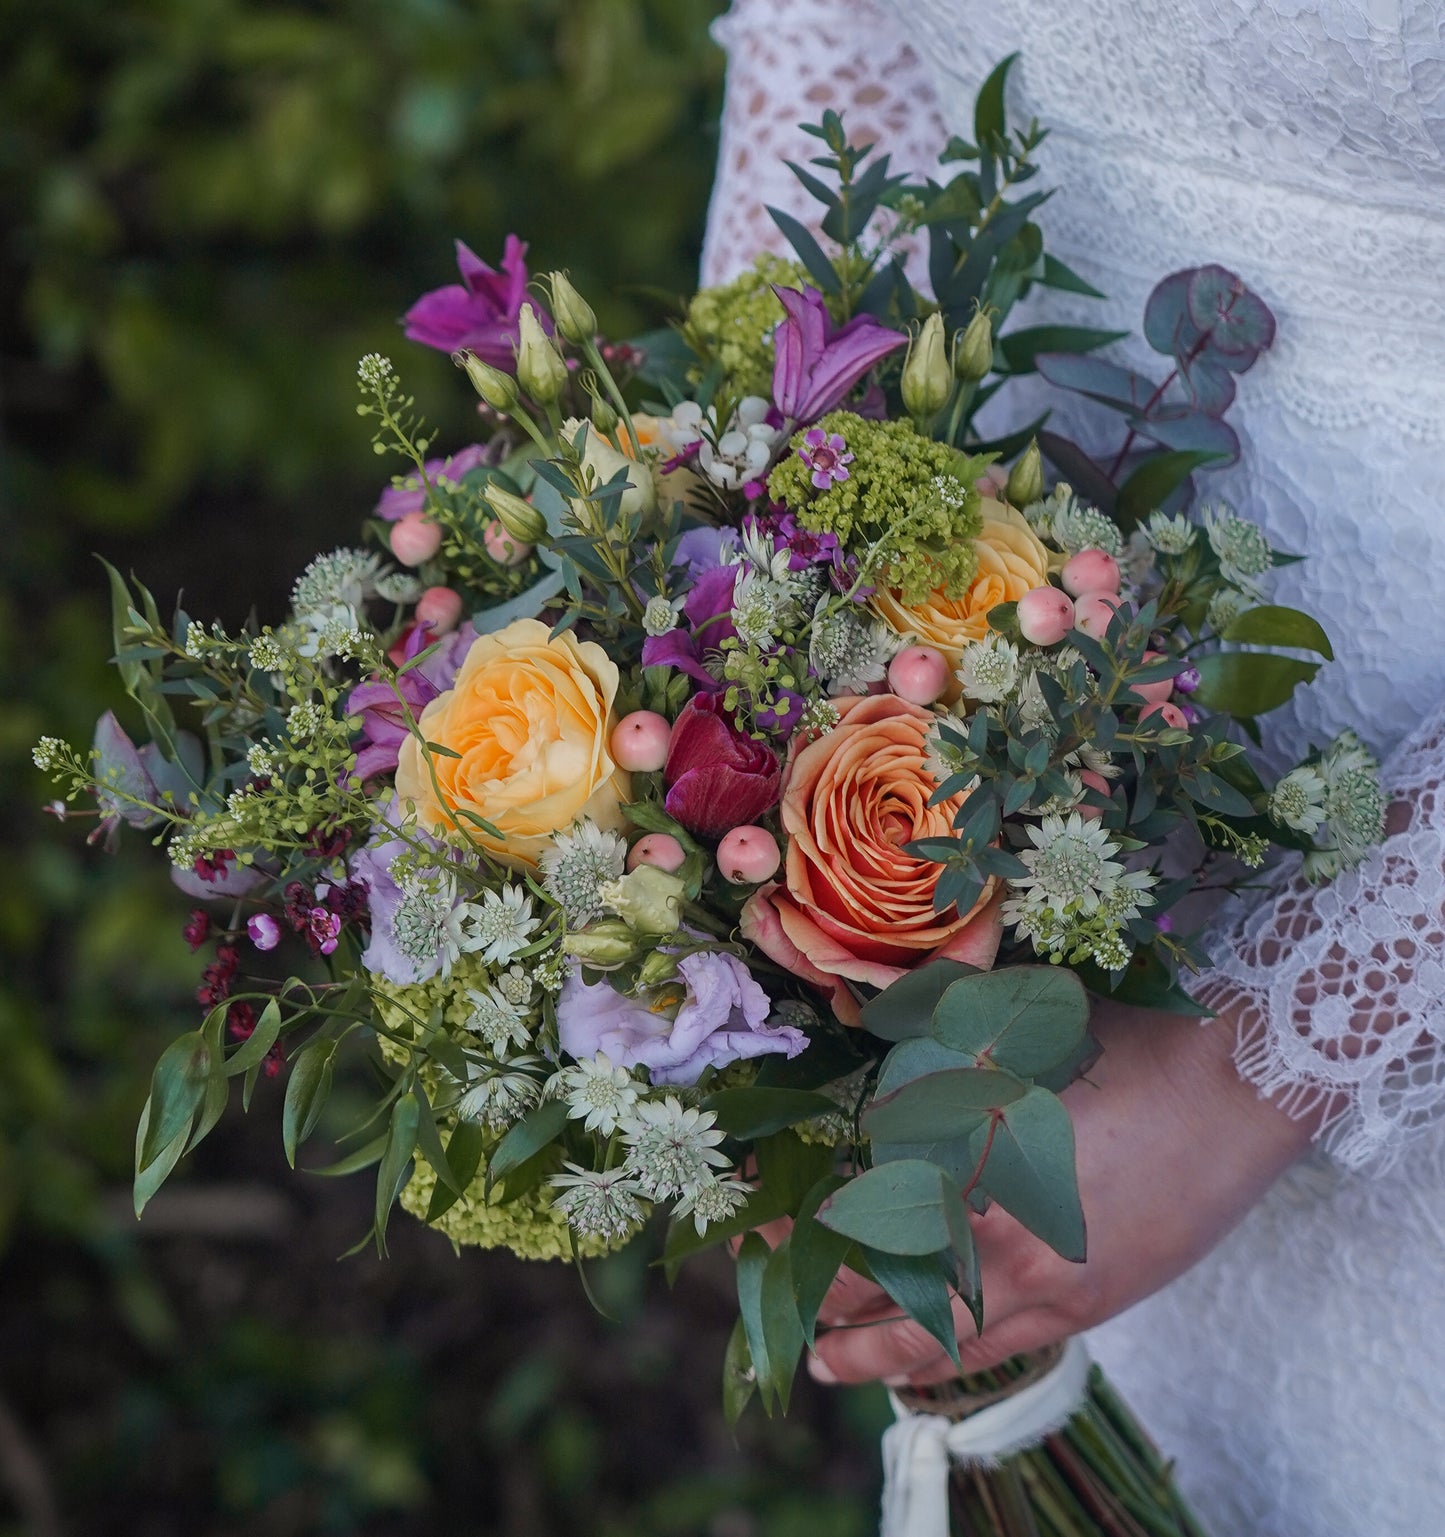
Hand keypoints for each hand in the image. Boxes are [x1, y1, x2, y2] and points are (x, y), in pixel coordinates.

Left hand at [809, 999, 1314, 1385]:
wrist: (1236, 1088)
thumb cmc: (1120, 1047)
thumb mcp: (1010, 1039)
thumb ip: (937, 1065)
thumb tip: (867, 1065)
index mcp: (972, 1163)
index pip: (863, 1211)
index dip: (805, 1223)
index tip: (760, 1219)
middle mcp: (1004, 1235)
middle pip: (889, 1282)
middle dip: (823, 1292)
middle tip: (772, 1296)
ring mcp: (1051, 1280)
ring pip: (943, 1333)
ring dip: (875, 1350)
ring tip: (823, 1361)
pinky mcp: (1093, 1302)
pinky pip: (1005, 1345)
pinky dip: (953, 1356)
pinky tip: (922, 1367)